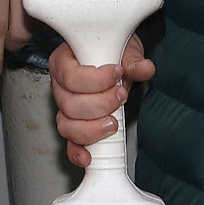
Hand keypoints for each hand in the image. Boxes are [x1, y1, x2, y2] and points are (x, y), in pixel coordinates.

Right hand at [50, 38, 155, 168]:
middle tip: (121, 95)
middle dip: (100, 104)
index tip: (118, 72)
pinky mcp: (73, 126)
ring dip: (92, 128)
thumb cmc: (111, 51)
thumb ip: (132, 58)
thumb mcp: (122, 48)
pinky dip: (77, 152)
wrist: (115, 61)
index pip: (70, 77)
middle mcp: (59, 87)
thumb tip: (144, 69)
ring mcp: (65, 109)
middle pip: (69, 105)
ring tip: (113, 122)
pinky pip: (69, 143)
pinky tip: (88, 156)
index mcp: (63, 62)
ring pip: (67, 126)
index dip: (96, 79)